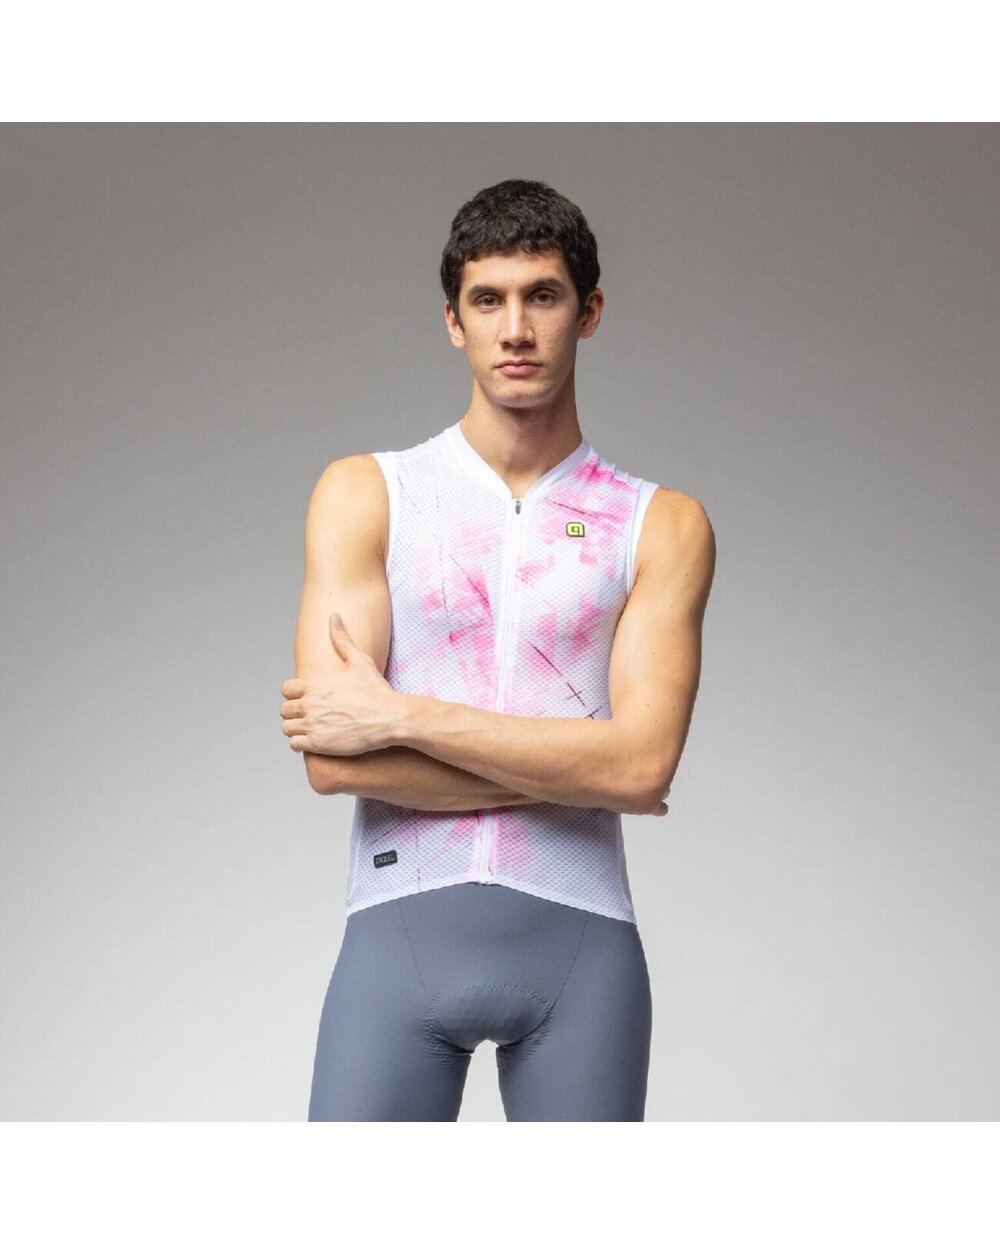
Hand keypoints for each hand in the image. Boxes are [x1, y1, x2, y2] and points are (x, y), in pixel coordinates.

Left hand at [280, 613, 400, 755]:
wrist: (390, 719)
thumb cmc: (376, 691)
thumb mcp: (359, 661)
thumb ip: (342, 640)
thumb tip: (334, 617)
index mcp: (314, 685)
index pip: (286, 690)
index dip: (294, 694)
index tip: (306, 698)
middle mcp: (309, 704)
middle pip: (284, 710)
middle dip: (295, 712)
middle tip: (310, 715)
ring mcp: (313, 725)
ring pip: (287, 728)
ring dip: (297, 728)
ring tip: (312, 728)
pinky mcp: (318, 745)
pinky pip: (295, 745)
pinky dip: (302, 743)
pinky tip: (316, 740)